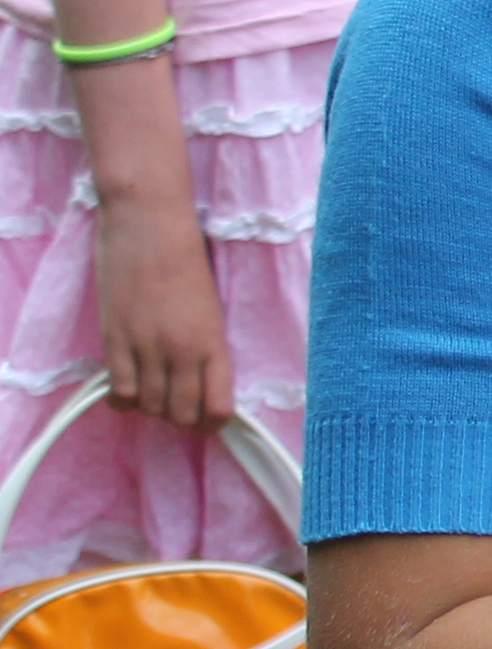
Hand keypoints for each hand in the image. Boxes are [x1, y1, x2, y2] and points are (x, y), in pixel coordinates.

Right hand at [93, 185, 229, 431]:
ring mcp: (146, 346)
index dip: (212, 423)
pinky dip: (123, 400)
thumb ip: (207, 346)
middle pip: (180, 414)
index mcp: (214, 342)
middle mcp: (182, 350)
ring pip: (150, 406)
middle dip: (179, 418)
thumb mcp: (211, 308)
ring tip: (152, 394)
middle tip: (175, 407)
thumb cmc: (188, 260)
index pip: (219, 407)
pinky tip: (126, 391)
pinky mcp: (115, 338)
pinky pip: (119, 390)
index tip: (207, 420)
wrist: (151, 226)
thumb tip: (201, 383)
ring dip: (151, 408)